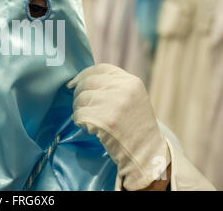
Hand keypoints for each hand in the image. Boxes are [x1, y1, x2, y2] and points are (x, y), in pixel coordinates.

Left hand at [68, 64, 170, 190]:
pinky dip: (79, 121)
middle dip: (78, 94)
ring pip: (81, 99)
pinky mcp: (106, 121)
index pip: (100, 69)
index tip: (73, 83)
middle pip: (87, 83)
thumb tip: (82, 79)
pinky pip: (80, 115)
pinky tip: (89, 127)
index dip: (83, 75)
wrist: (148, 153)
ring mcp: (115, 104)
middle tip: (80, 106)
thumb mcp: (132, 98)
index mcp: (132, 82)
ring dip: (78, 109)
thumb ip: (113, 86)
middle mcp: (124, 89)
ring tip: (87, 118)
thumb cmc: (136, 126)